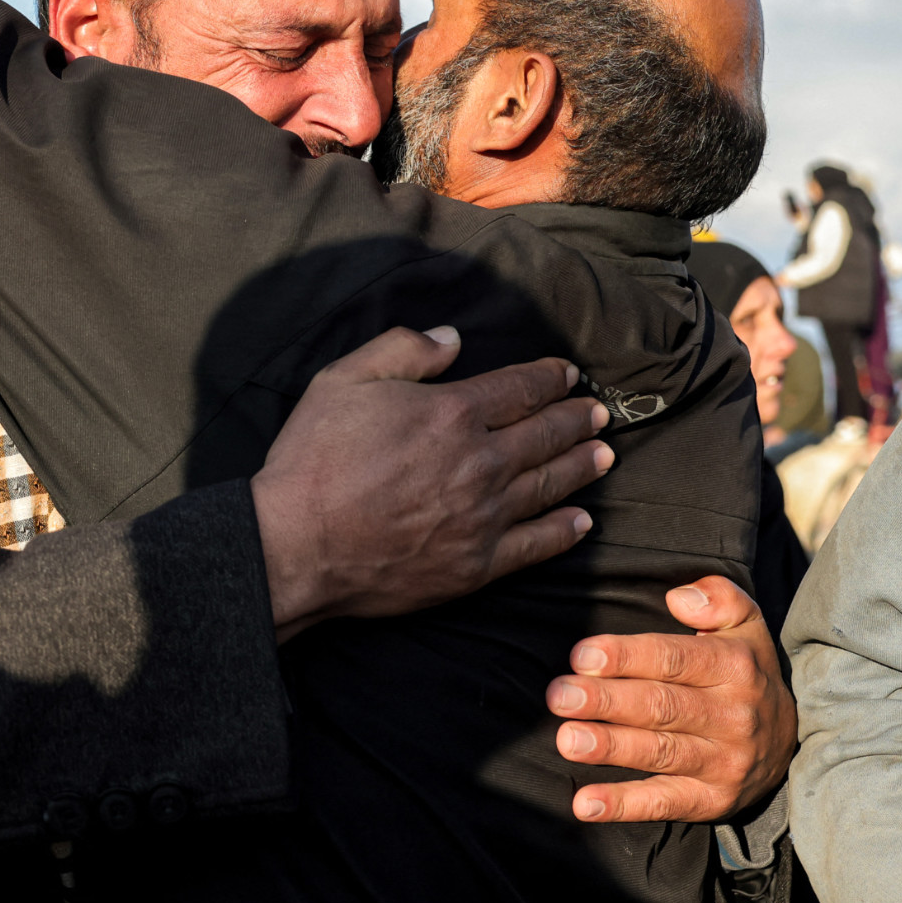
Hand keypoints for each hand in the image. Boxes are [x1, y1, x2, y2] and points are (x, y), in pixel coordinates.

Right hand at [252, 325, 612, 641]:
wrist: (297, 545)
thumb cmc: (313, 460)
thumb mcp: (342, 380)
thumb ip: (402, 349)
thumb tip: (452, 338)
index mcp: (452, 412)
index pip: (519, 388)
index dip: (549, 378)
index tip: (568, 374)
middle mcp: (480, 462)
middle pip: (545, 434)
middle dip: (576, 419)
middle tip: (598, 412)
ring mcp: (483, 516)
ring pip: (549, 485)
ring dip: (581, 466)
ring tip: (604, 454)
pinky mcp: (476, 564)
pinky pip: (535, 544)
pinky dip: (564, 531)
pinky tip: (582, 521)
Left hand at [548, 575, 795, 822]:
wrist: (791, 743)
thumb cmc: (745, 672)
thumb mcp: (745, 624)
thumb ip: (718, 598)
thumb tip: (678, 597)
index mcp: (735, 667)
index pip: (673, 659)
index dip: (626, 656)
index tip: (582, 656)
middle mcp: (733, 715)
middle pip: (660, 706)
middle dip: (606, 701)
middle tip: (559, 696)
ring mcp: (724, 762)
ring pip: (660, 753)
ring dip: (610, 748)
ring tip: (567, 740)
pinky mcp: (712, 801)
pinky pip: (665, 804)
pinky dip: (623, 805)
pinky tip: (585, 803)